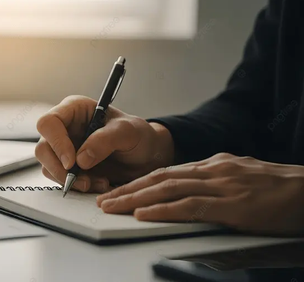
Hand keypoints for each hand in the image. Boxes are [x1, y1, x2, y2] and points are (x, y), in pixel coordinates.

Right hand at [35, 95, 174, 192]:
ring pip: (48, 166)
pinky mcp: (67, 167)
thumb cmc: (138, 136)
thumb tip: (81, 158)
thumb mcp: (128, 131)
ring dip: (71, 180)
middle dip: (61, 169)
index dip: (56, 142)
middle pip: (43, 148)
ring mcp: (64, 148)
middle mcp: (64, 128)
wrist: (146, 157)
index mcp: (74, 109)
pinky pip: (60, 179)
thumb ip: (105, 140)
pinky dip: (77, 186)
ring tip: (98, 182)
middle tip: (84, 180)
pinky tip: (97, 183)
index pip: (49, 122)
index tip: (72, 162)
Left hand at [96, 153, 303, 235]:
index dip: (137, 182)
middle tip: (103, 200)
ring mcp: (221, 185)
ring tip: (112, 207)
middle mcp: (211, 170)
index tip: (116, 191)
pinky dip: (163, 210)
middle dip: (127, 190)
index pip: (165, 172)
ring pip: (168, 189)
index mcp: (211, 165)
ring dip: (135, 199)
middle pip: (159, 178)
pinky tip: (144, 214)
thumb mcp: (238, 179)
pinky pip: (190, 206)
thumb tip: (187, 194)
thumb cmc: (276, 188)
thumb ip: (211, 185)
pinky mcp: (233, 205)